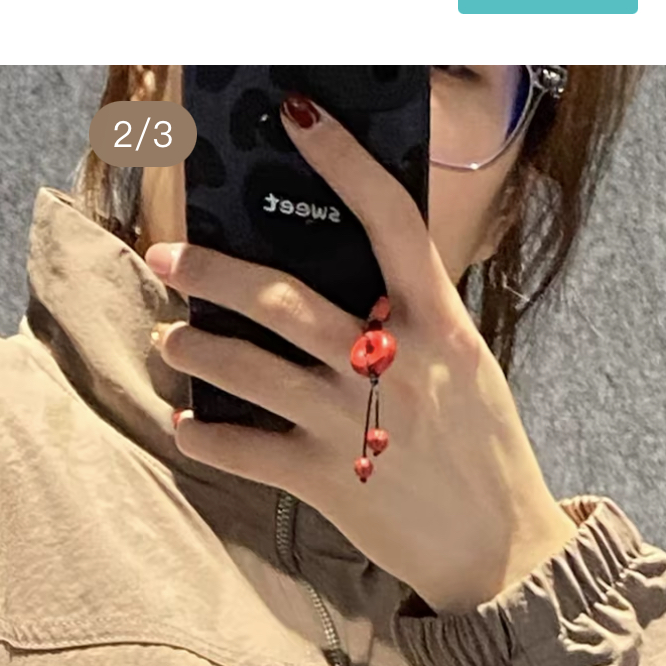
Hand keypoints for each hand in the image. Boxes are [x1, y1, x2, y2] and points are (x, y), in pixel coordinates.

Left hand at [145, 97, 578, 612]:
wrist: (500, 552)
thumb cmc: (481, 450)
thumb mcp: (465, 366)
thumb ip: (413, 318)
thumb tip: (345, 274)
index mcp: (438, 325)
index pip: (391, 220)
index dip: (343, 160)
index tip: (297, 113)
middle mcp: (392, 366)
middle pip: (283, 299)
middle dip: (212, 273)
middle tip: (166, 257)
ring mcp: (354, 425)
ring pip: (249, 370)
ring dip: (196, 350)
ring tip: (171, 342)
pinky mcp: (328, 483)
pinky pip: (244, 450)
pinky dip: (205, 436)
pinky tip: (184, 424)